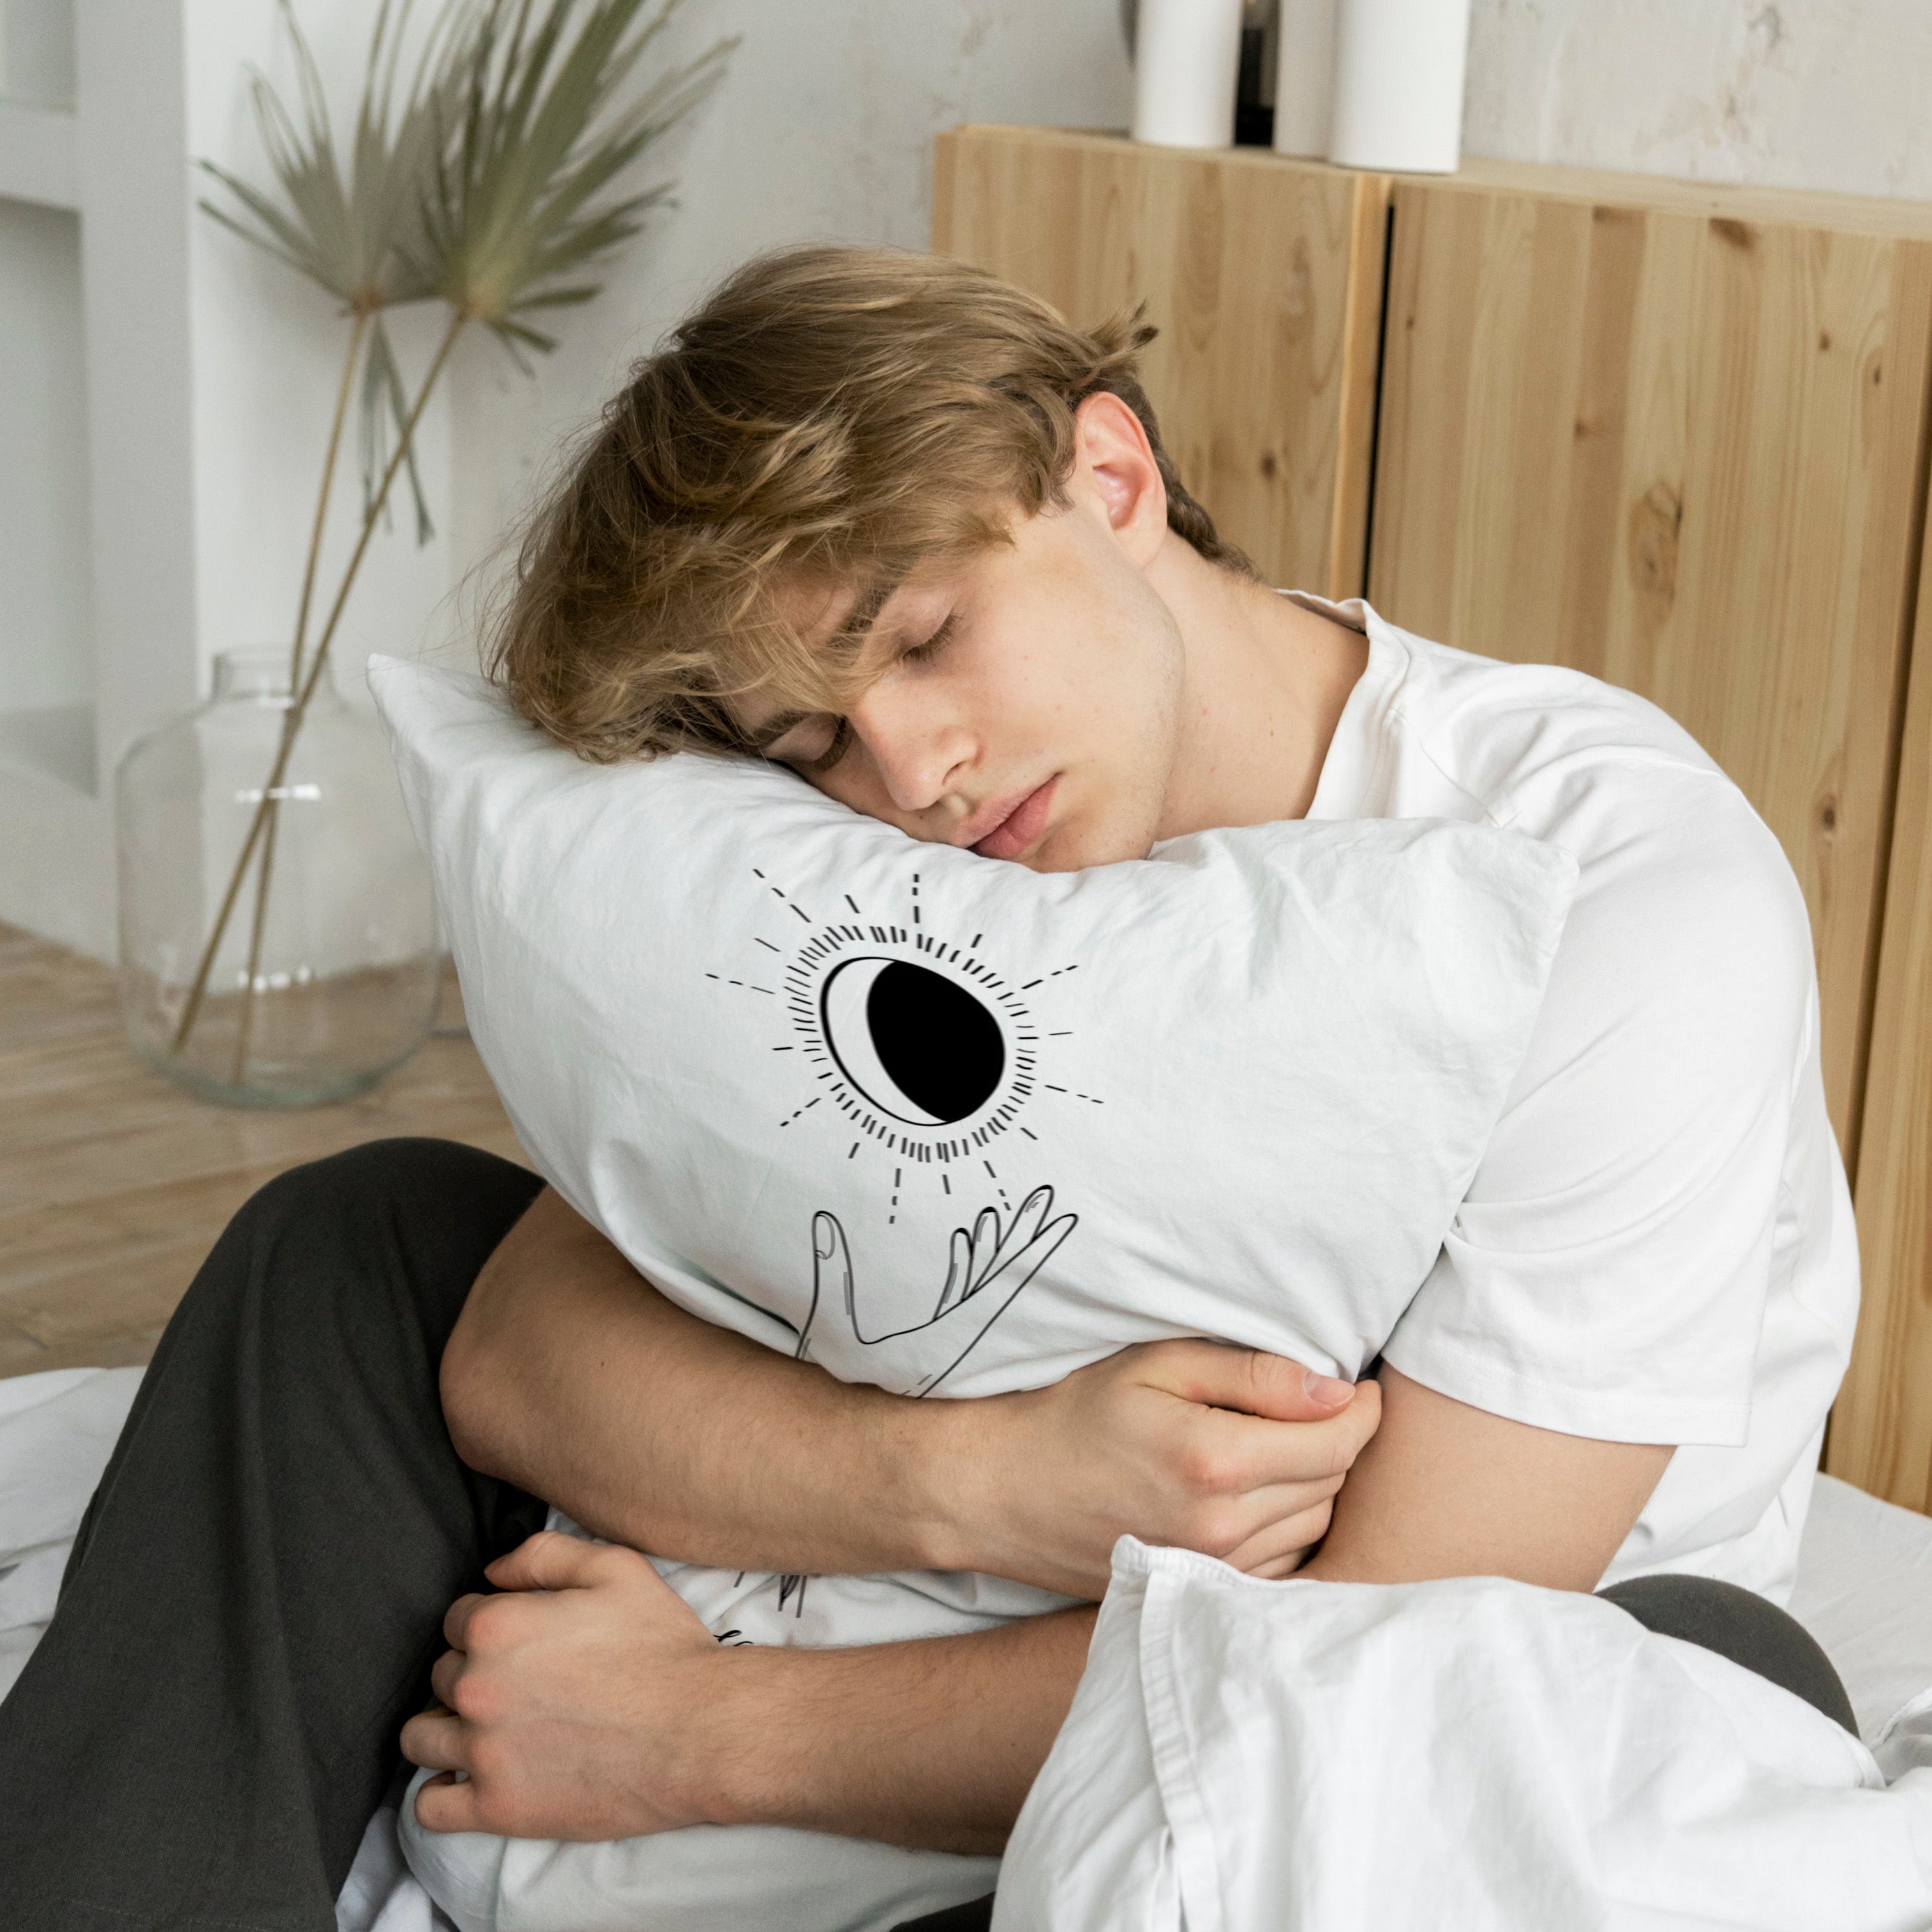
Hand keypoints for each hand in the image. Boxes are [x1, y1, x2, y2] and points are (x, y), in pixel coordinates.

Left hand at [401, 1531, 745, 1840]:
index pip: (457, 1620)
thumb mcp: (616, 1568)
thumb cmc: (663, 1647)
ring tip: (488, 1728)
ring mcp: (483, 1753)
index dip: (490, 1623)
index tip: (523, 1639)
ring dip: (446, 1727)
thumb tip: (492, 1572)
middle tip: (522, 1682)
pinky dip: (442, 1792)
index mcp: (497, 1626)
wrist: (700, 1732)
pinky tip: (472, 1778)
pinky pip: (431, 1807)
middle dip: (473, 1673)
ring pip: (421, 1738)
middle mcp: (477, 1688)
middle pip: (441, 1675)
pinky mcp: (498, 1809)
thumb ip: (544, 1555)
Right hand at [925, 1341, 1382, 1597]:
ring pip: (1315, 1525)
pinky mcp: (1205, 1594)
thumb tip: (1337, 1390)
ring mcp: (1215, 1572)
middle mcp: (1223, 1528)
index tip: (1360, 1386)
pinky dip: (1290, 1525)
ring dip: (1318, 1484)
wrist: (1006, 1493)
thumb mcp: (1158, 1366)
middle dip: (1339, 1440)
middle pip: (1333, 1484)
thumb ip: (1252, 1375)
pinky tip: (1260, 1493)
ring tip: (1286, 1446)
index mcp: (1215, 1462)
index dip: (1362, 1410)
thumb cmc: (1078, 1414)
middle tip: (1319, 1406)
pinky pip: (1285, 1561)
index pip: (1336, 1442)